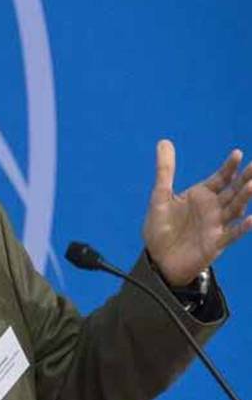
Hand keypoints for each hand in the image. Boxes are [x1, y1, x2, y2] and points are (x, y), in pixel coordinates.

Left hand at [143, 140, 251, 285]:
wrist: (157, 259)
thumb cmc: (160, 228)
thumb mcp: (160, 196)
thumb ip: (165, 170)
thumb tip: (164, 141)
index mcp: (201, 196)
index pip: (220, 178)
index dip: (229, 167)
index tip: (237, 153)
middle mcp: (212, 209)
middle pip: (233, 191)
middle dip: (245, 179)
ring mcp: (216, 225)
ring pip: (235, 209)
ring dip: (245, 198)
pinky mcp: (215, 243)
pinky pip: (232, 234)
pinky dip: (242, 227)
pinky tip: (251, 219)